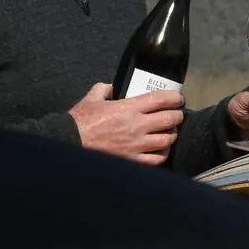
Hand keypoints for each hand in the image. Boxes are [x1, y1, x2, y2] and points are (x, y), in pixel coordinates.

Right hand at [69, 82, 185, 165]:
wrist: (69, 145)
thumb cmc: (80, 122)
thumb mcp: (91, 98)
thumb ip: (104, 89)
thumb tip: (112, 87)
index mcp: (129, 108)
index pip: (161, 99)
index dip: (175, 97)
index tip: (178, 98)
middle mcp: (137, 126)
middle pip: (170, 119)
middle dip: (177, 116)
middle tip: (176, 115)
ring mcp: (136, 146)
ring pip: (167, 140)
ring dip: (171, 135)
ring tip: (169, 133)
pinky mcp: (133, 162)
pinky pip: (157, 159)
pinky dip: (162, 154)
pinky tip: (160, 151)